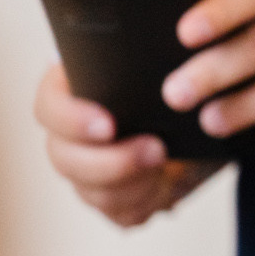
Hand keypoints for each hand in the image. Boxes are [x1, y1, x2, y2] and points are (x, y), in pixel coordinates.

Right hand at [34, 63, 219, 225]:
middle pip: (62, 157)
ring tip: (166, 166)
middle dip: (110, 161)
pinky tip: (163, 187)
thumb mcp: (171, 64)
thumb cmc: (179, 84)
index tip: (108, 125)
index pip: (49, 106)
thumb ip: (148, 57)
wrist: (205, 121)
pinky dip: (142, 203)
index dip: (71, 119)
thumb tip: (144, 44)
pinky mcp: (109, 197)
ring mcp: (86, 170)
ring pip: (89, 190)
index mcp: (72, 90)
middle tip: (156, 149)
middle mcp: (69, 133)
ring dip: (130, 184)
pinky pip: (117, 212)